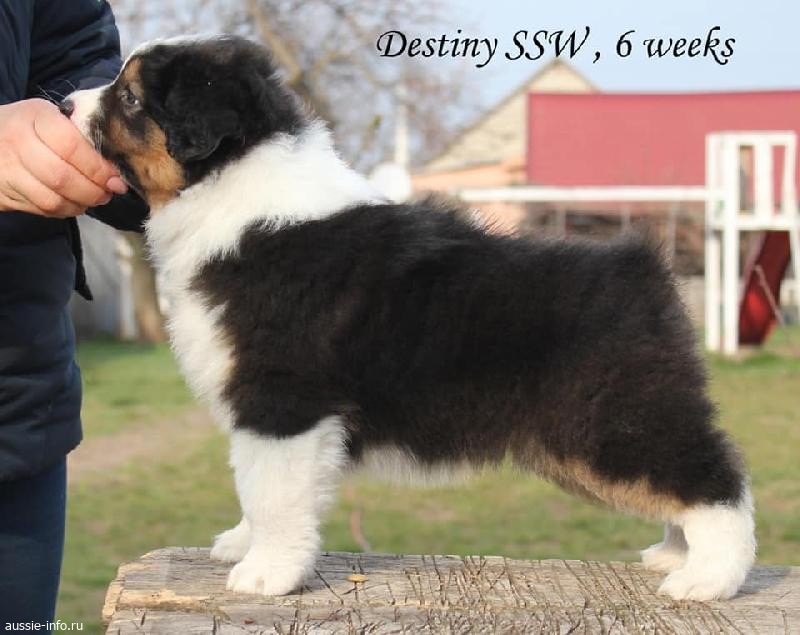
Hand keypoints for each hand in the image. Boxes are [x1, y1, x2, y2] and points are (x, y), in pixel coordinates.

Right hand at [0, 98, 126, 217]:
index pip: (71, 146)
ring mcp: (6, 169)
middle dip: (93, 190)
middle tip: (109, 192)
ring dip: (81, 203)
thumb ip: (80, 135)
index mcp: (34, 116)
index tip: (116, 177)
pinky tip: (74, 202)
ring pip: (52, 198)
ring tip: (94, 198)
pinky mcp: (4, 192)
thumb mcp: (51, 117)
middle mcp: (16, 141)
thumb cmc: (30, 127)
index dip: (97, 167)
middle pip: (61, 176)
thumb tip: (114, 168)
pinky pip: (42, 209)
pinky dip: (65, 210)